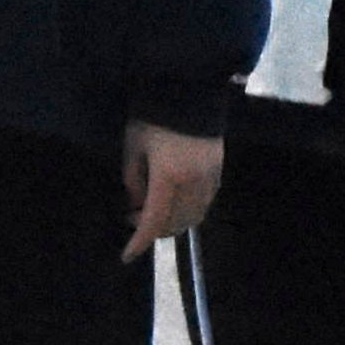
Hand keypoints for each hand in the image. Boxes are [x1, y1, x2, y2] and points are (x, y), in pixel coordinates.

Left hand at [122, 122, 222, 259]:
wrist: (189, 89)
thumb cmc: (153, 116)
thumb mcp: (133, 146)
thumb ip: (133, 179)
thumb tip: (136, 202)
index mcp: (169, 178)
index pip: (153, 221)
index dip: (139, 242)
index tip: (127, 255)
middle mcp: (193, 184)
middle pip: (176, 224)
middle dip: (154, 230)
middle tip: (133, 217)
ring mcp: (210, 178)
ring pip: (194, 217)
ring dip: (172, 222)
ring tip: (153, 210)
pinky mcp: (218, 171)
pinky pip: (204, 203)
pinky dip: (188, 211)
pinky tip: (175, 201)